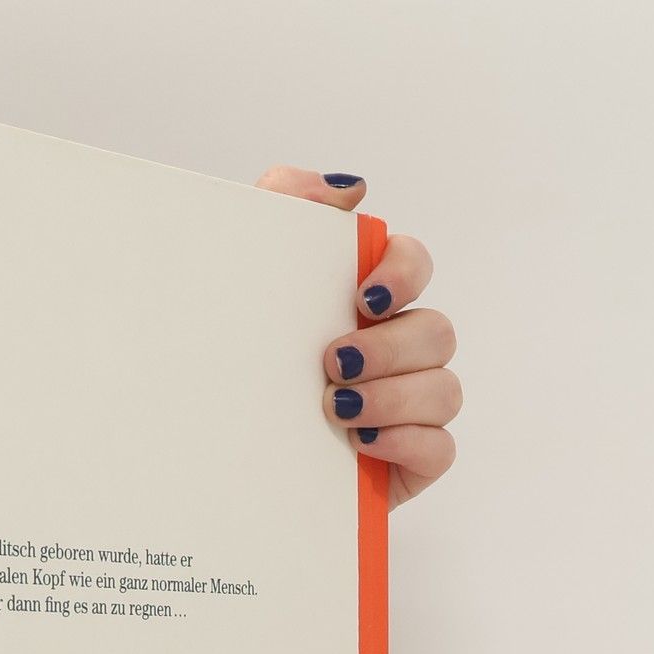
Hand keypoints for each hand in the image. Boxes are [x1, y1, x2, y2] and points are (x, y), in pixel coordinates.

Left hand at [254, 168, 461, 507]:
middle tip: (333, 364)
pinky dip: (406, 443)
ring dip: (394, 398)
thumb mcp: (238, 277)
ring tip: (337, 411)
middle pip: (437, 331)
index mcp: (362, 303)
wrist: (209, 456)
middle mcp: (394, 351)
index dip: (403, 273)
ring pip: (444, 390)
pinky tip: (362, 444)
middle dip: (391, 348)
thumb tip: (349, 191)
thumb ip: (285, 206)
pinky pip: (440, 448)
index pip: (413, 264)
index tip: (363, 296)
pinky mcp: (408, 462)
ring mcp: (407, 408)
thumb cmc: (231, 366)